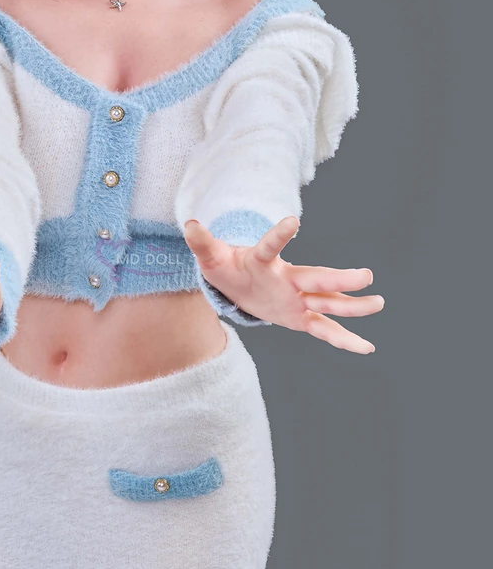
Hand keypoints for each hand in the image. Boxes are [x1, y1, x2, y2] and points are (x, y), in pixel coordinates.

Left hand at [183, 216, 383, 353]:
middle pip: (316, 277)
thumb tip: (188, 224)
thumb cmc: (227, 266)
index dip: (279, 235)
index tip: (293, 221)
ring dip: (352, 305)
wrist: (239, 282)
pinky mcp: (301, 316)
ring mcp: (298, 297)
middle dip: (339, 278)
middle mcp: (288, 278)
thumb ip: (202, 242)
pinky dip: (344, 339)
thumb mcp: (211, 257)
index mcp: (264, 261)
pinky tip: (366, 348)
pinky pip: (324, 329)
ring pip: (329, 302)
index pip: (271, 246)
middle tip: (366, 275)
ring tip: (379, 304)